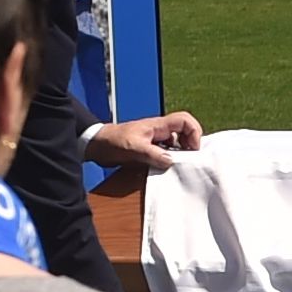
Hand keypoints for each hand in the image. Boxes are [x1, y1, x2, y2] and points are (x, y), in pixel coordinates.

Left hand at [84, 111, 205, 177]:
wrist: (97, 145)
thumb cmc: (113, 141)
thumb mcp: (134, 148)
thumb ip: (153, 154)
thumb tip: (171, 162)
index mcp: (158, 125)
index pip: (185, 120)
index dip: (194, 132)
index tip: (192, 150)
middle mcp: (160, 131)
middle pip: (185, 133)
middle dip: (190, 146)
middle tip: (188, 161)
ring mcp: (155, 141)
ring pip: (177, 145)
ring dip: (180, 155)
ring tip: (178, 167)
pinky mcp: (150, 150)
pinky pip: (167, 154)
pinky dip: (170, 161)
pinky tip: (166, 171)